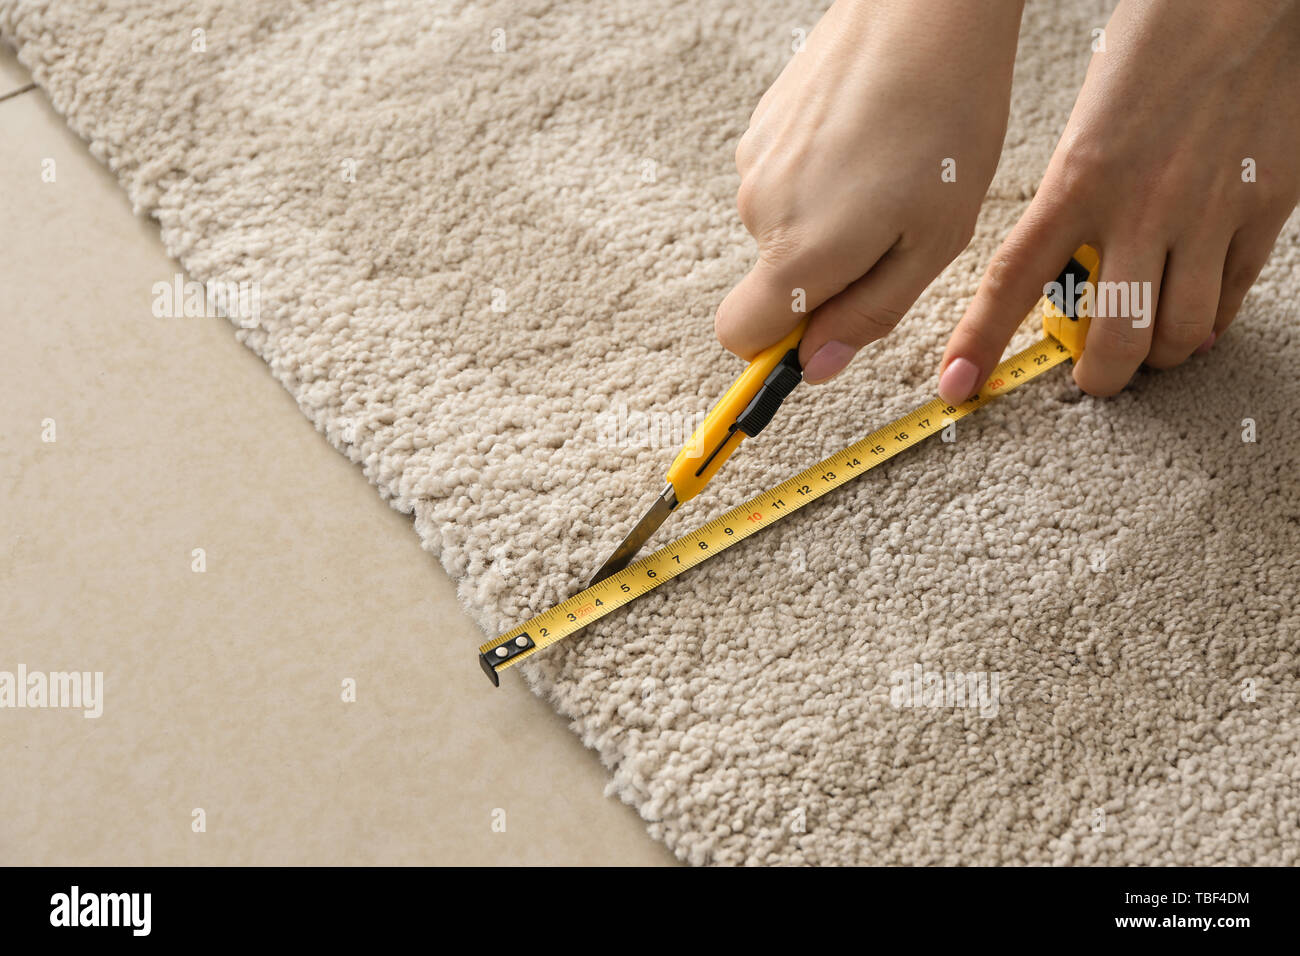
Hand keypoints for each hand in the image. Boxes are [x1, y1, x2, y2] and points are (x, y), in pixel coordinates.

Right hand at [715, 0, 1024, 382]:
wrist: (927, 10)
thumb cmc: (946, 123)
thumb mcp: (931, 243)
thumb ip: (867, 314)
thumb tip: (815, 366)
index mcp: (798, 253)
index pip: (740, 335)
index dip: (779, 346)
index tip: (825, 329)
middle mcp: (758, 211)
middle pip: (773, 282)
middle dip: (825, 274)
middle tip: (895, 226)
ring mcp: (753, 163)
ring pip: (782, 228)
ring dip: (826, 221)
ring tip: (888, 171)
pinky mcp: (761, 125)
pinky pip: (784, 181)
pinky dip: (820, 177)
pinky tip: (867, 138)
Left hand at [939, 0, 1299, 401]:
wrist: (1245, 0)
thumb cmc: (1157, 52)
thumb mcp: (1088, 130)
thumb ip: (1076, 205)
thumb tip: (1069, 277)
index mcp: (1078, 180)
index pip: (1013, 279)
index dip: (979, 342)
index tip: (957, 386)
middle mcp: (1142, 206)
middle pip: (1114, 338)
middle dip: (1098, 378)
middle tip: (1091, 377)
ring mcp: (1208, 212)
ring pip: (1177, 334)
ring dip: (1156, 355)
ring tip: (1146, 344)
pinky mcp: (1265, 208)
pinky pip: (1231, 298)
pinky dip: (1208, 322)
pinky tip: (1195, 313)